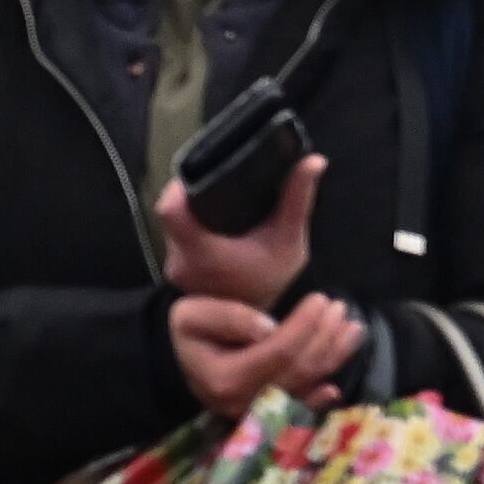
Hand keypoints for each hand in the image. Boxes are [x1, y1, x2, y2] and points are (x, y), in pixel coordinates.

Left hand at [159, 148, 321, 310]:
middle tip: (212, 181)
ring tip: (211, 195)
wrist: (261, 323)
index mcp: (204, 253)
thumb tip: (313, 161)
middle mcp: (181, 259)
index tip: (202, 173)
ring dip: (186, 207)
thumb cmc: (274, 282)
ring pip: (171, 222)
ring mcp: (174, 264)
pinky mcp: (175, 267)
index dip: (180, 185)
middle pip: (170, 210)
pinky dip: (189, 223)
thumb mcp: (289, 240)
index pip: (171, 209)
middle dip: (188, 192)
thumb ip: (297, 200)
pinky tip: (208, 217)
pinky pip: (174, 234)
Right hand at [166, 290, 361, 417]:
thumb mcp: (192, 315)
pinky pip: (299, 407)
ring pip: (306, 385)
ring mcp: (257, 412)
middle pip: (300, 369)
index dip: (305, 325)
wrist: (172, 361)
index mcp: (227, 377)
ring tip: (353, 329)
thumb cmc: (185, 334)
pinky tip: (335, 386)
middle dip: (326, 337)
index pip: (280, 351)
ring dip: (334, 358)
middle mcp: (246, 400)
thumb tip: (269, 327)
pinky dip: (320, 397)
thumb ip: (230, 318)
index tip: (321, 299)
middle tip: (341, 308)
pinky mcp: (265, 415)